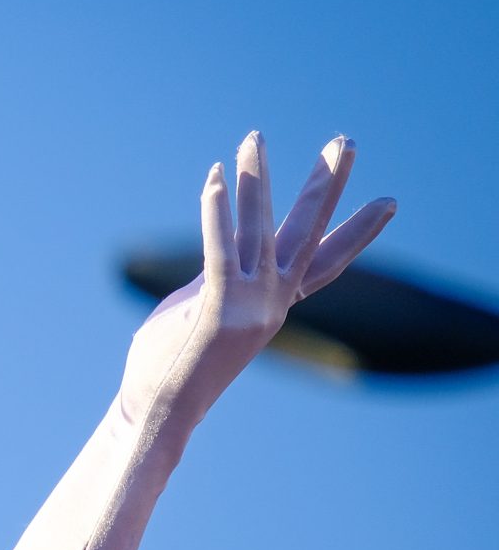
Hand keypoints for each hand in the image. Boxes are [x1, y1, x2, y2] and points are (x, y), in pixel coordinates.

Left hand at [118, 133, 395, 429]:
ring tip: (255, 137)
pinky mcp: (217, 310)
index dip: (357, 232)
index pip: (325, 261)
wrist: (159, 411)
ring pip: (259, 231)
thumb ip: (220, 276)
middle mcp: (272, 303)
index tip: (390, 202)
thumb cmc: (172, 363)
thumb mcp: (204, 309)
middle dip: (325, 185)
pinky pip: (218, 252)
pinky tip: (211, 179)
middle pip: (307, 233)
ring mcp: (249, 307)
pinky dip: (215, 214)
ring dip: (256, 181)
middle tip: (345, 141)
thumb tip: (222, 249)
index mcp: (276, 304)